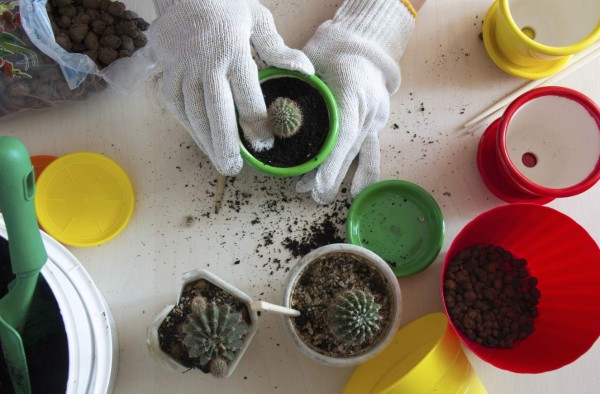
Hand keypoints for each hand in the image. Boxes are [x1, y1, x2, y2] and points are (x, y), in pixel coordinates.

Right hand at [150, 0, 313, 174]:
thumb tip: (306, 71)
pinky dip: (188, 126)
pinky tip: (201, 141)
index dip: (257, 124)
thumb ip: (279, 50)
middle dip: (226, 144)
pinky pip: (176, 105)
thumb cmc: (227, 4)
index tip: (265, 144)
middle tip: (234, 169)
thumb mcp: (257, 19)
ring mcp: (181, 68)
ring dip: (206, 142)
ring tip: (220, 162)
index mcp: (232, 49)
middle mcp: (204, 62)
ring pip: (193, 113)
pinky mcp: (165, 71)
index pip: (247, 96)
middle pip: (216, 112)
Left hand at [296, 0, 415, 203]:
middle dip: (331, 175)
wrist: (364, 44)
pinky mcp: (377, 125)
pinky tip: (355, 191)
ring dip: (341, 177)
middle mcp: (369, 107)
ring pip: (361, 154)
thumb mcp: (310, 61)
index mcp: (352, 88)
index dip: (332, 161)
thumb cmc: (331, 50)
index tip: (319, 183)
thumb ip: (293, 86)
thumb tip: (265, 112)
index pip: (344, 131)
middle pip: (350, 149)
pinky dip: (363, 173)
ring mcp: (376, 118)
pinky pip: (372, 153)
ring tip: (321, 196)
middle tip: (313, 195)